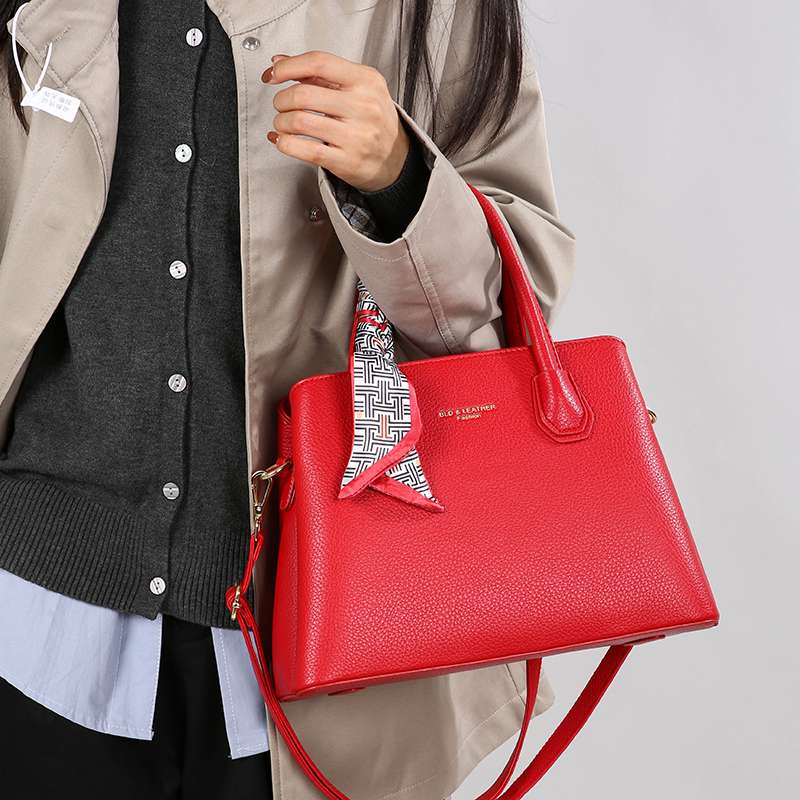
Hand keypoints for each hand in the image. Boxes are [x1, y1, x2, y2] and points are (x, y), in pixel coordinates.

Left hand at [261, 51, 410, 192]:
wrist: (396, 158)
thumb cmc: (373, 120)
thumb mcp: (357, 88)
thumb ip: (318, 74)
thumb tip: (279, 62)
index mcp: (365, 81)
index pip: (319, 63)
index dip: (289, 67)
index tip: (273, 74)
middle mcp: (363, 107)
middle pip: (304, 95)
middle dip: (281, 100)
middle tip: (280, 105)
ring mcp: (356, 136)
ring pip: (301, 122)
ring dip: (281, 123)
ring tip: (283, 124)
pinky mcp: (347, 161)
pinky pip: (306, 150)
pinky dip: (286, 144)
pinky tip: (283, 141)